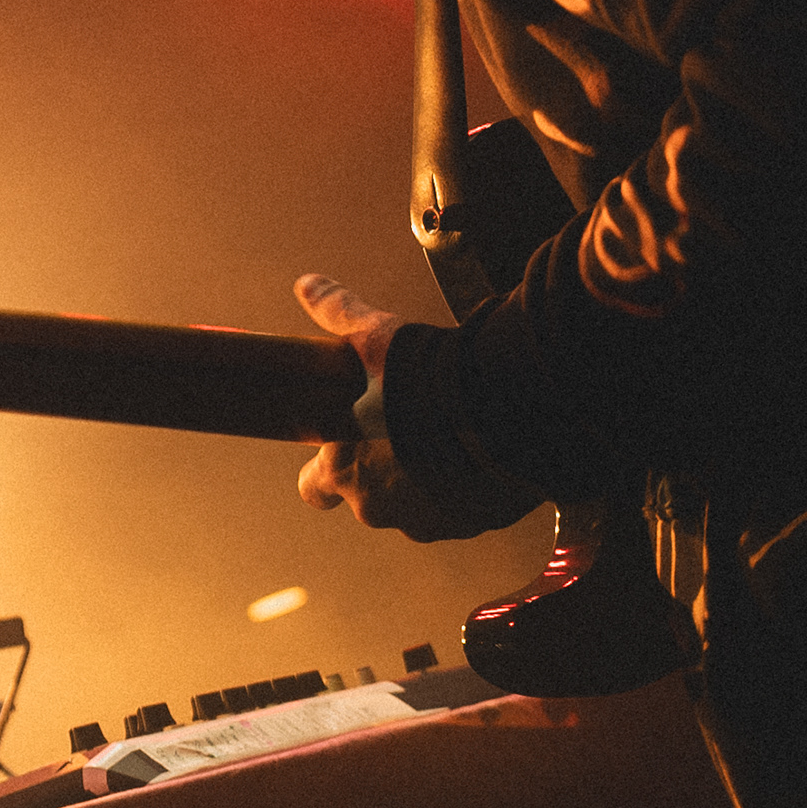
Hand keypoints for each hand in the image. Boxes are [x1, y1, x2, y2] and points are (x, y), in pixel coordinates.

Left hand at [291, 271, 539, 539]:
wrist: (499, 409)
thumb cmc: (424, 378)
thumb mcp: (374, 339)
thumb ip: (338, 314)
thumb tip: (307, 284)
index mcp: (344, 472)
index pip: (315, 489)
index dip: (327, 470)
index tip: (342, 448)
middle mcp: (379, 507)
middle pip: (370, 499)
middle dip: (385, 472)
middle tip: (406, 433)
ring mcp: (427, 522)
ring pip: (417, 506)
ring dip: (427, 479)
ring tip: (447, 436)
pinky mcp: (471, 523)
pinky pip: (460, 509)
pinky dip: (465, 486)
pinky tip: (478, 453)